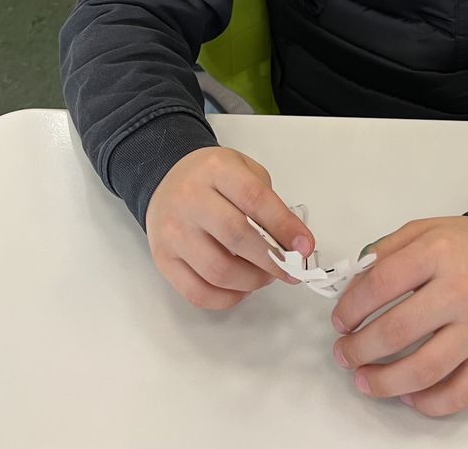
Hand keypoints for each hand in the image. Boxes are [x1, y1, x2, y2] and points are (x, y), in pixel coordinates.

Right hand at [145, 146, 314, 310]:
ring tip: (266, 275)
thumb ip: (268, 201)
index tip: (305, 247)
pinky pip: (197, 293)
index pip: (254, 199)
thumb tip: (292, 243)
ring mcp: (173, 232)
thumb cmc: (213, 177)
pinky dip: (227, 298)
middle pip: (237, 236)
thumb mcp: (244, 170)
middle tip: (291, 269)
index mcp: (216, 170)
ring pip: (218, 270)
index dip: (284, 226)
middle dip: (272, 260)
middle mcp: (190, 199)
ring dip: (252, 281)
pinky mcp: (163, 260)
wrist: (167, 178)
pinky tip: (242, 288)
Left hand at [331, 216, 467, 416]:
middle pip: (397, 331)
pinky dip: (428, 404)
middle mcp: (460, 291)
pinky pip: (459, 394)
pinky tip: (408, 395)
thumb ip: (385, 251)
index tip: (340, 321)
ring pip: (425, 370)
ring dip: (384, 383)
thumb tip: (352, 286)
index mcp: (438, 253)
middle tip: (344, 353)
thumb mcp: (424, 229)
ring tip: (364, 380)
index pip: (381, 284)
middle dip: (359, 349)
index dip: (351, 308)